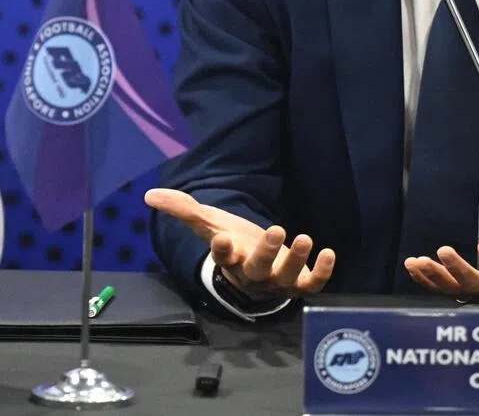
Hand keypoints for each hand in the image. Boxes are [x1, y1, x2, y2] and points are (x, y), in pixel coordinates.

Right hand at [145, 187, 334, 300]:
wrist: (254, 266)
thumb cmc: (230, 241)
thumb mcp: (207, 222)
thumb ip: (181, 208)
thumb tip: (149, 195)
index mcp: (228, 259)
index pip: (221, 256)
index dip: (222, 250)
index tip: (222, 239)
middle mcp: (252, 274)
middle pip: (257, 268)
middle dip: (266, 252)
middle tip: (276, 229)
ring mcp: (277, 281)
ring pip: (286, 277)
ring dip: (296, 259)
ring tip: (303, 236)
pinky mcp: (299, 282)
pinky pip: (311, 284)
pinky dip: (322, 272)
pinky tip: (328, 253)